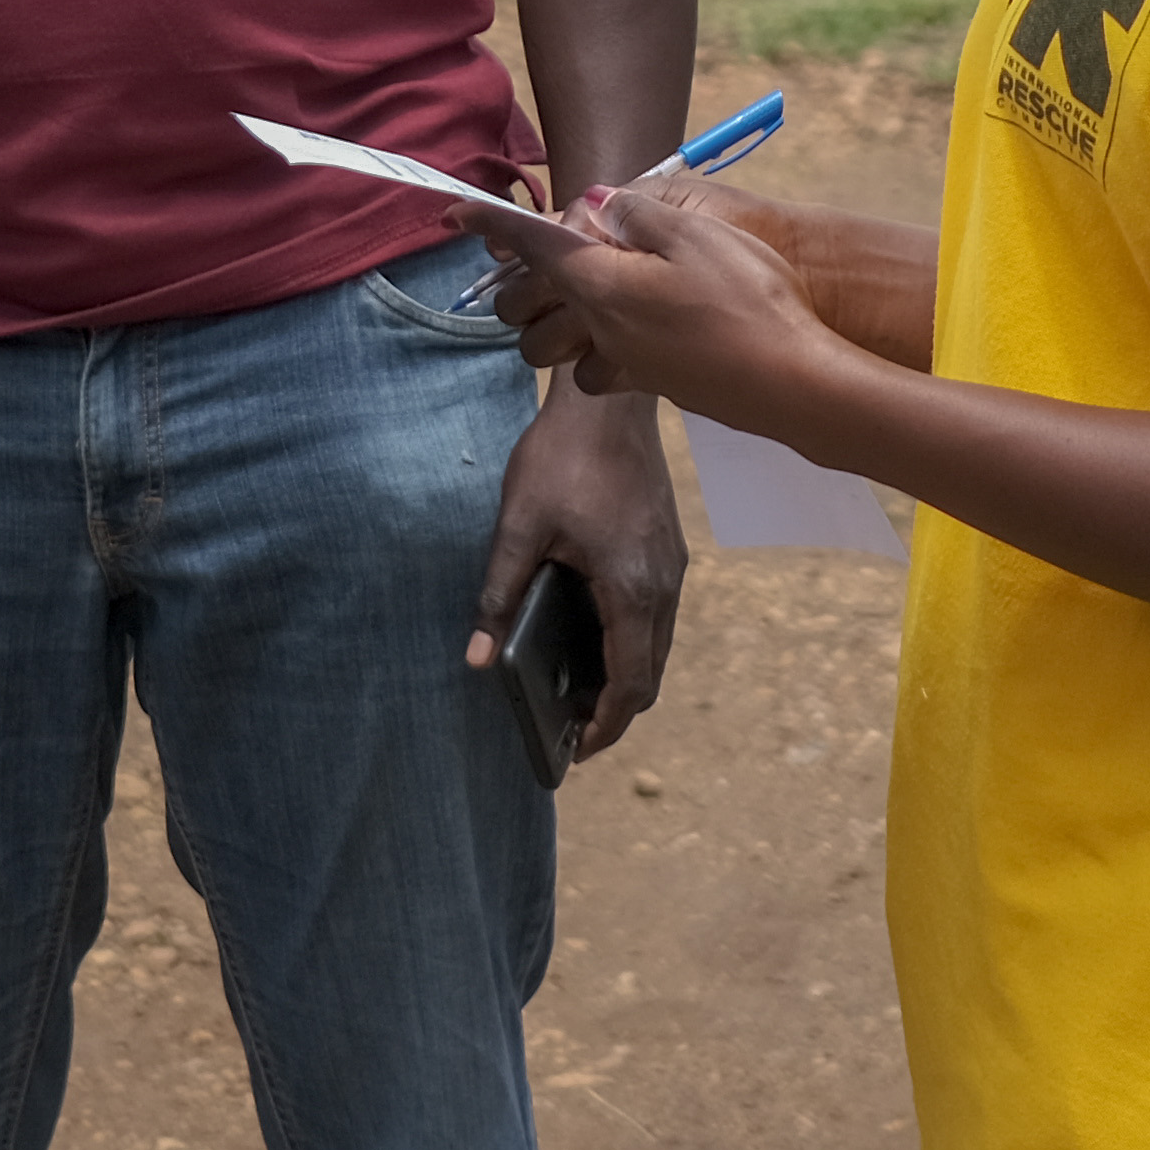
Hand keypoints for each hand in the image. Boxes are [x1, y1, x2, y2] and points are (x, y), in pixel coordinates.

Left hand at [469, 382, 684, 759]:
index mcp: (632, 589)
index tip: (576, 750)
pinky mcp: (666, 549)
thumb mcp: (519, 526)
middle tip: (570, 728)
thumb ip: (498, 594)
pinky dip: (631, 641)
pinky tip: (591, 635)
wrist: (608, 400)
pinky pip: (656, 615)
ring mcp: (671, 567)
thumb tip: (477, 657)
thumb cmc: (565, 457)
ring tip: (576, 690)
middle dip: (614, 711)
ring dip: (624, 676)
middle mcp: (663, 586)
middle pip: (650, 674)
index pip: (630, 685)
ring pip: (657, 646)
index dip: (604, 726)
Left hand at [496, 178, 841, 438]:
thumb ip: (635, 215)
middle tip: (556, 250)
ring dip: (561, 318)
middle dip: (521, 282)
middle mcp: (602, 329)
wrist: (796, 384)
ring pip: (561, 345)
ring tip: (601, 286)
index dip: (490, 223)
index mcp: (601, 285)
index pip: (531, 247)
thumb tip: (596, 205)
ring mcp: (628, 363)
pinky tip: (643, 324)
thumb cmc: (749, 300)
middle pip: (526, 310)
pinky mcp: (656, 384)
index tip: (455, 211)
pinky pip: (604, 366)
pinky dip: (602, 347)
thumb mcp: (693, 234)